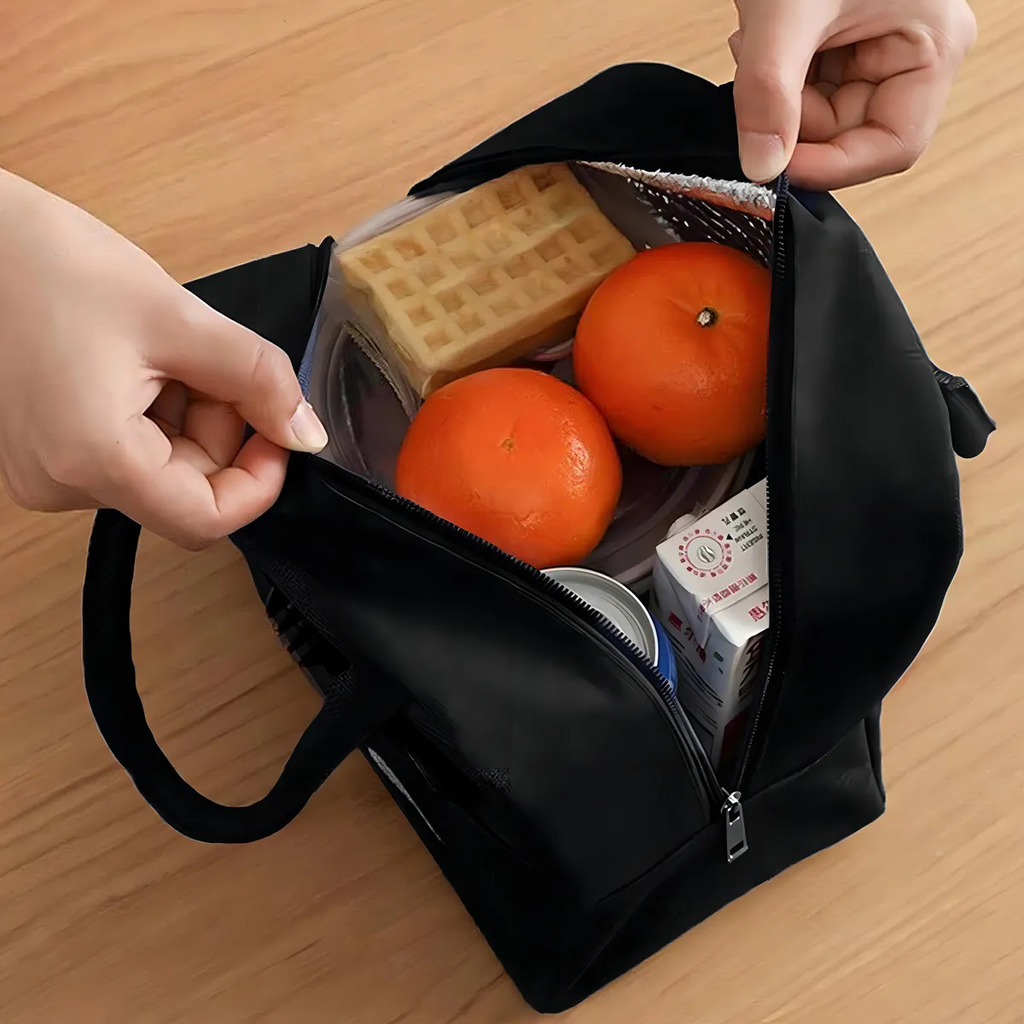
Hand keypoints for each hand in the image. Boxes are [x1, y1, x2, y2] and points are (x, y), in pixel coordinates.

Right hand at [0, 169, 327, 548]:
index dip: (259, 482)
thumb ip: (258, 381)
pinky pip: (126, 451)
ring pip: (160, 468)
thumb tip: (306, 434)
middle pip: (185, 489)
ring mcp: (46, 471)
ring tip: (162, 348)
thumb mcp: (178, 319)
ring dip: (189, 414)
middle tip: (213, 360)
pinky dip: (154, 411)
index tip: (279, 431)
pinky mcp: (43, 452)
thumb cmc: (49, 263)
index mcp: (91, 460)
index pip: (205, 521)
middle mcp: (61, 484)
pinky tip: (137, 359)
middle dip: (220, 428)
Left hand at [730, 0, 976, 188]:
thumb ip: (769, 94)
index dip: (831, 166)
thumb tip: (761, 167)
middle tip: (756, 72)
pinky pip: (805, 89)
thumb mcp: (786, 14)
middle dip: (792, 117)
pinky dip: (773, 75)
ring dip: (776, 94)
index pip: (891, 147)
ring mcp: (879, 47)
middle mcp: (914, 53)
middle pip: (848, 135)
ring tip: (758, 38)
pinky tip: (759, 36)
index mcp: (933, 47)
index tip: (774, 164)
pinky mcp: (844, 41)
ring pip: (818, 116)